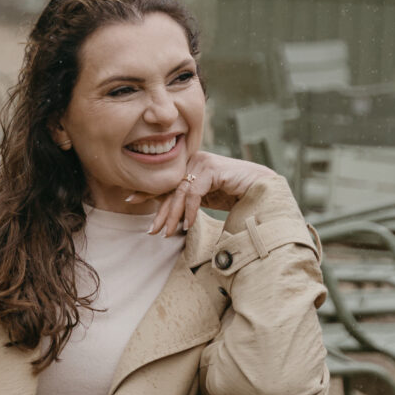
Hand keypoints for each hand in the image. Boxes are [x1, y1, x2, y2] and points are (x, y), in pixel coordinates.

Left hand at [127, 149, 271, 236]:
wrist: (263, 190)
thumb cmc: (236, 194)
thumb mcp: (206, 199)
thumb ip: (188, 200)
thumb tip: (166, 211)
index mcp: (191, 166)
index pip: (166, 180)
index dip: (149, 191)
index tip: (131, 200)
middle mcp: (194, 161)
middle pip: (170, 187)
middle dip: (160, 211)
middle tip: (152, 230)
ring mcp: (203, 163)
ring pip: (180, 191)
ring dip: (173, 215)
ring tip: (167, 233)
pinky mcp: (212, 169)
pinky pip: (194, 192)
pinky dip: (190, 211)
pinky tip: (188, 225)